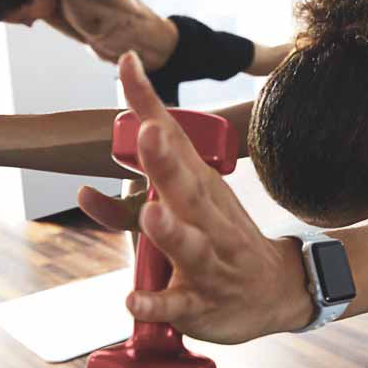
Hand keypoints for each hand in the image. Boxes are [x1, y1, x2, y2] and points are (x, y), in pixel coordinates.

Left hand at [78, 51, 312, 343]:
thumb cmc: (224, 237)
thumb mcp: (195, 201)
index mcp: (202, 187)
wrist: (276, 289)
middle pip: (187, 187)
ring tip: (153, 214)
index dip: (148, 104)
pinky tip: (134, 300)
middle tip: (148, 134)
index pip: (174, 139)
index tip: (127, 63)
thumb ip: (143, 186)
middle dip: (167, 161)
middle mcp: (207, 218)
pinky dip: (156, 303)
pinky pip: (177, 304)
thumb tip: (91, 177)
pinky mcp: (201, 302)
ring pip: (189, 244)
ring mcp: (209, 261)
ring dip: (170, 230)